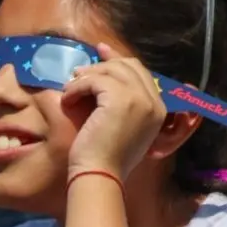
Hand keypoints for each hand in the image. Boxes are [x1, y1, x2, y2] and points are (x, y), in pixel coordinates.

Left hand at [61, 44, 166, 178]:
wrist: (100, 175)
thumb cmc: (105, 158)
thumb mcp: (121, 126)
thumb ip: (123, 103)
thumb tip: (105, 77)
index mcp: (159, 109)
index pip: (141, 73)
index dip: (119, 60)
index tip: (101, 52)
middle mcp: (154, 101)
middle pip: (129, 66)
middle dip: (103, 64)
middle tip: (79, 70)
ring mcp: (139, 99)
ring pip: (110, 71)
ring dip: (85, 78)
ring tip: (70, 90)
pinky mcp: (120, 99)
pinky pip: (95, 80)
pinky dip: (78, 87)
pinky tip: (68, 100)